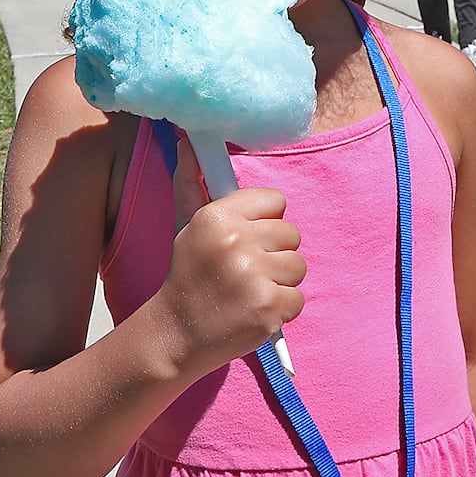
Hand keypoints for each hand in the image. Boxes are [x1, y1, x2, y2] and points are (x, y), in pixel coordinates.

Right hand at [157, 139, 305, 373]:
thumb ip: (192, 182)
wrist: (177, 334)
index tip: (246, 239)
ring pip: (298, 266)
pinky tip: (255, 311)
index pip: (275, 201)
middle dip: (274, 253)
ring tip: (249, 291)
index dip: (265, 221)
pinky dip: (282, 309)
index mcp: (217, 216)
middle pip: (291, 234)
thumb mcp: (188, 225)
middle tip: (245, 271)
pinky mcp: (269, 308)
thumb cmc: (188, 275)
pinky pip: (298, 298)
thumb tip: (188, 142)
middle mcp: (236, 242)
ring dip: (280, 282)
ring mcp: (254, 276)